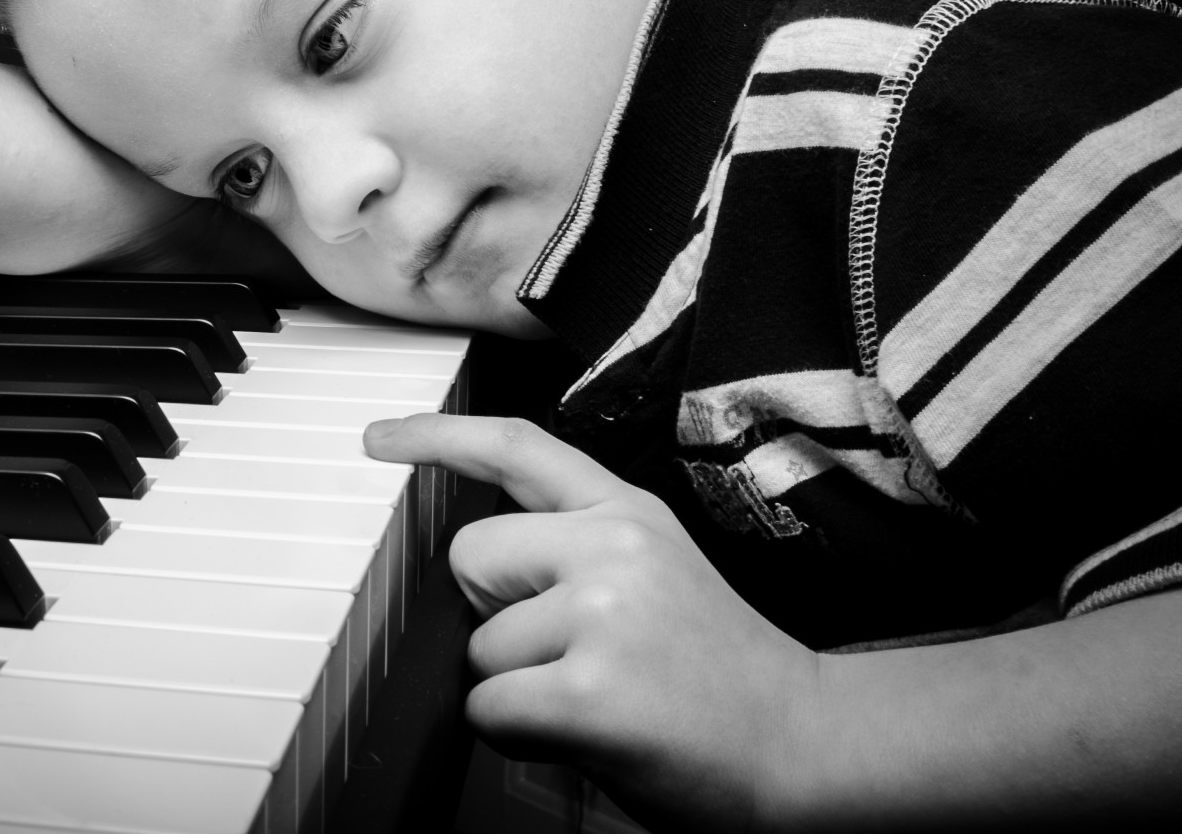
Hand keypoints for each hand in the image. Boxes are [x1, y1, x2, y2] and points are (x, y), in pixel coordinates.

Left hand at [365, 414, 820, 832]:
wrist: (805, 748)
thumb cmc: (717, 676)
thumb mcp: (657, 573)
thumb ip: (574, 549)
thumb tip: (473, 563)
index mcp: (628, 513)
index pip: (518, 448)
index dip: (438, 437)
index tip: (380, 439)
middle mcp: (613, 546)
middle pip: (469, 559)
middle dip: (497, 617)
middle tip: (577, 655)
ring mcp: (601, 613)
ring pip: (477, 648)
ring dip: (519, 689)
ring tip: (601, 698)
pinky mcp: (587, 688)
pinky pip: (487, 709)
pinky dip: (520, 735)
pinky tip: (589, 734)